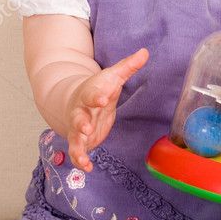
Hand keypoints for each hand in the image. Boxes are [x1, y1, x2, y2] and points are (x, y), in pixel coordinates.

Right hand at [66, 48, 148, 171]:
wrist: (76, 99)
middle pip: (78, 116)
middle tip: (85, 127)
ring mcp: (79, 127)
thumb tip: (145, 52)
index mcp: (90, 94)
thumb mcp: (114, 76)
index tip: (103, 97)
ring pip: (74, 137)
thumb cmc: (100, 87)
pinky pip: (77, 151)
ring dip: (77, 147)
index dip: (97, 95)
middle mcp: (81, 111)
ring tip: (82, 158)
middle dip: (80, 122)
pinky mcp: (81, 140)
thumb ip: (128, 66)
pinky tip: (87, 167)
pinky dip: (80, 160)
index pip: (92, 93)